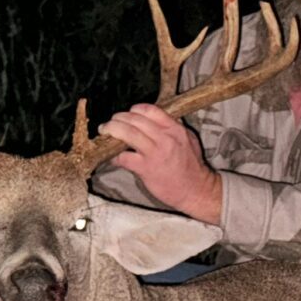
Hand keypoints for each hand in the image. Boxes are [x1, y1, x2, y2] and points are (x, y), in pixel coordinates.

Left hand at [99, 104, 223, 223]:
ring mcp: (154, 153)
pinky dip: (114, 156)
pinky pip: (123, 157)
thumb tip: (156, 118)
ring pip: (127, 133)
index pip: (150, 110)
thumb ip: (173, 127)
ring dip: (112, 130)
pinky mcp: (146, 168)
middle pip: (134, 119)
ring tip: (105, 132)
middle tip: (110, 123)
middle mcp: (165, 138)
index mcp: (175, 129)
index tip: (128, 114)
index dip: (134, 110)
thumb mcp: (188, 140)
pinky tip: (112, 157)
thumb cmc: (191, 166)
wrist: (195, 190)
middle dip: (118, 118)